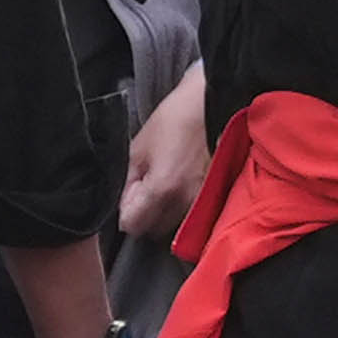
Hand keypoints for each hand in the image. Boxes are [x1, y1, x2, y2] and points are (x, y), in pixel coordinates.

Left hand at [120, 69, 211, 243]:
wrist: (213, 107)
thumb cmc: (176, 120)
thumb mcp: (138, 147)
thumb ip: (127, 180)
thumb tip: (123, 200)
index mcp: (162, 190)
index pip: (132, 225)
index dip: (124, 211)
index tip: (129, 192)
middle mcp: (183, 203)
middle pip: (152, 231)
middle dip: (143, 215)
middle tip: (144, 187)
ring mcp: (201, 202)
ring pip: (172, 225)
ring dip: (162, 212)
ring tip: (164, 182)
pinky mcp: (213, 197)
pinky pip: (189, 215)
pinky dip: (179, 207)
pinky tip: (180, 183)